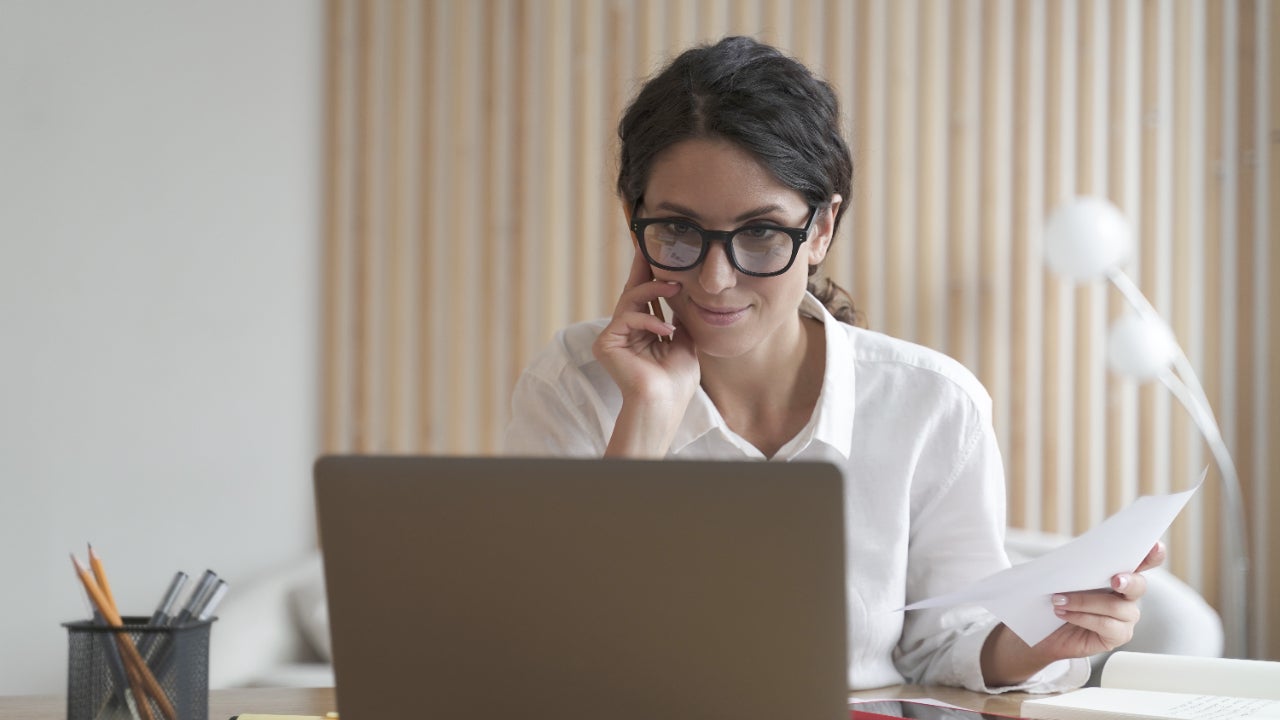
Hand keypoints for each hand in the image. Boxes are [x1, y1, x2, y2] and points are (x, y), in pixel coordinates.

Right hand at [593, 247, 699, 456]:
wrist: (664, 403)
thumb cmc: (676, 381)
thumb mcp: (684, 342)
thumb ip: (678, 318)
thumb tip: (682, 294)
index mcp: (642, 332)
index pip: (644, 298)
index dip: (649, 275)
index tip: (654, 252)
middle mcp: (624, 332)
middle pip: (632, 292)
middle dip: (643, 269)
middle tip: (650, 246)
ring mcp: (613, 337)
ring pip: (629, 301)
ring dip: (654, 290)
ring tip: (675, 286)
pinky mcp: (605, 343)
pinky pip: (626, 318)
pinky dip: (649, 321)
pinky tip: (666, 330)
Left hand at [981, 542, 1165, 685]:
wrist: (1044, 630)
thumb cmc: (1057, 597)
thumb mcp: (1065, 577)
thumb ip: (1078, 567)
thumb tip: (1074, 557)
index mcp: (1120, 573)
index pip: (1143, 561)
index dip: (1152, 554)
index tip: (1156, 545)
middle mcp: (1129, 595)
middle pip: (1138, 585)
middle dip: (1128, 581)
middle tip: (1115, 580)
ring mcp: (1126, 617)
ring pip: (1115, 606)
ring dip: (1084, 601)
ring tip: (1058, 599)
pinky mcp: (1118, 635)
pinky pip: (1105, 625)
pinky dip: (1081, 617)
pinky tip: (1063, 613)